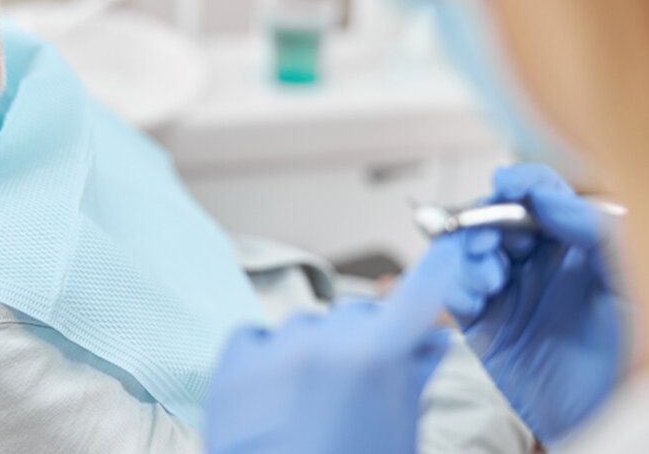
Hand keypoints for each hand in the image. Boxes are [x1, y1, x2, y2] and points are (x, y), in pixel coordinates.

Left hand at [205, 240, 456, 453]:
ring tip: (315, 400)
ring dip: (318, 347)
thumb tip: (429, 343)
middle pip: (357, 313)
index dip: (435, 272)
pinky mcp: (230, 366)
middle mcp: (322, 342)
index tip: (449, 245)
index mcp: (373, 359)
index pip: (415, 297)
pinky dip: (269, 352)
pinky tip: (276, 389)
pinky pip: (256, 335)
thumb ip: (411, 379)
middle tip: (367, 376)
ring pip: (307, 323)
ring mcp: (272, 350)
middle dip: (369, 336)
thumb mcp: (397, 433)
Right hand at [443, 163, 623, 444]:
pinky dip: (453, 289)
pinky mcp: (482, 324)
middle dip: (485, 221)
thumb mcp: (627, 286)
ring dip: (468, 256)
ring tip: (489, 279)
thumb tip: (548, 196)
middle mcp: (539, 263)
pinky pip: (453, 293)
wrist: (606, 418)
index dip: (521, 183)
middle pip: (497, 217)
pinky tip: (474, 300)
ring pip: (469, 250)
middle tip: (491, 240)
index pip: (542, 195)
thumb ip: (594, 233)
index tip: (506, 183)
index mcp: (575, 246)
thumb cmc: (628, 357)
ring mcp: (508, 291)